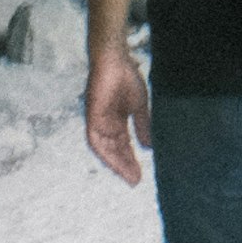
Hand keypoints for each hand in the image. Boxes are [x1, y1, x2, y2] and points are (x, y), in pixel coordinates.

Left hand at [83, 45, 150, 188]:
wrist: (116, 62)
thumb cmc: (126, 79)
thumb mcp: (139, 106)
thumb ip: (142, 126)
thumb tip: (149, 146)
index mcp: (116, 123)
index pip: (124, 147)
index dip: (131, 161)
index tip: (140, 175)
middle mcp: (106, 127)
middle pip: (115, 152)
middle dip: (125, 166)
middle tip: (136, 181)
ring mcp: (98, 124)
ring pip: (106, 151)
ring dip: (117, 164)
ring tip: (130, 175)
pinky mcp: (92, 119)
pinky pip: (97, 142)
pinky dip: (106, 153)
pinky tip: (116, 162)